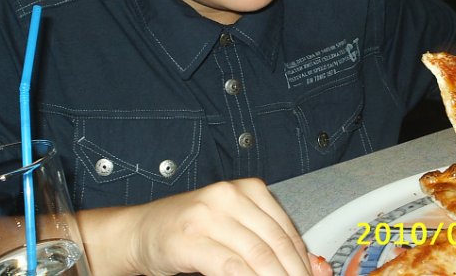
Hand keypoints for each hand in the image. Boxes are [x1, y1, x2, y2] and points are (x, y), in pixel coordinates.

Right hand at [127, 178, 317, 275]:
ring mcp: (207, 215)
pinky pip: (230, 266)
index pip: (286, 229)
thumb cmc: (190, 229)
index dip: (303, 261)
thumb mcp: (234, 226)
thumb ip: (268, 241)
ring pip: (257, 255)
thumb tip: (314, 267)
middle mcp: (228, 196)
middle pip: (275, 243)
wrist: (141, 229)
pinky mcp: (190, 239)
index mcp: (246, 188)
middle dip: (293, 272)